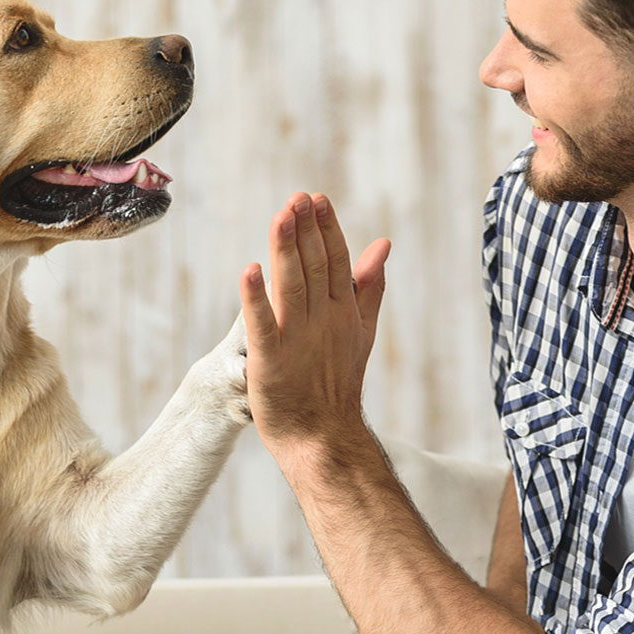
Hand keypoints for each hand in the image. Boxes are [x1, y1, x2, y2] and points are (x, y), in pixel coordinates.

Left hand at [238, 192, 390, 467]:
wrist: (322, 436)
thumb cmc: (335, 383)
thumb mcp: (359, 329)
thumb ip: (368, 286)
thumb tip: (383, 243)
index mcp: (341, 310)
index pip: (335, 261)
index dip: (325, 229)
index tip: (316, 199)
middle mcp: (322, 320)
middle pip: (313, 267)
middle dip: (305, 231)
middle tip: (297, 197)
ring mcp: (297, 340)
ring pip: (291, 287)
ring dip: (285, 251)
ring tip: (280, 217)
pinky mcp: (270, 360)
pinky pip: (262, 325)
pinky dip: (256, 298)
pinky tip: (250, 270)